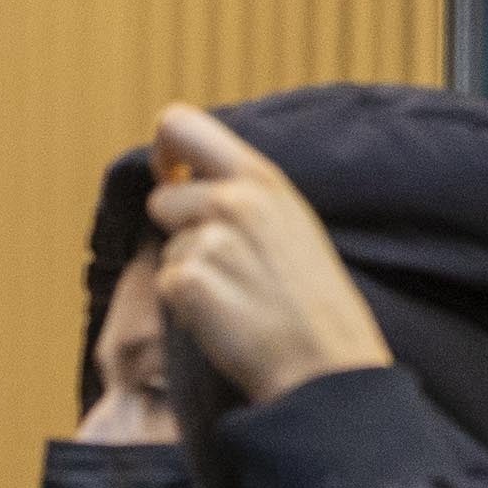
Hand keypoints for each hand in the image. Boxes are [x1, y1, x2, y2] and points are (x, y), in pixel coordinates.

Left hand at [144, 104, 390, 405]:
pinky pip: (164, 285)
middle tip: (221, 264)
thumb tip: (186, 179)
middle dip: (177, 229)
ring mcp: (209, 240)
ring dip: (188, 272)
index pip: (179, 124)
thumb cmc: (314, 300)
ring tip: (237, 296)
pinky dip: (185, 307)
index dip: (163, 151)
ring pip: (166, 248)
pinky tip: (226, 319)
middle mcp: (233, 200)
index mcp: (262, 177)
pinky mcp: (188, 282)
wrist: (326, 363)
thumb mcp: (291, 221)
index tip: (171, 176)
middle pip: (162, 198)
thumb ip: (244, 192)